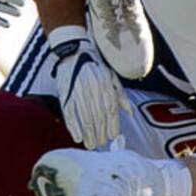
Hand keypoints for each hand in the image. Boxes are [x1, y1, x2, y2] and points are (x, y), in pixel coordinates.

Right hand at [50, 26, 131, 148]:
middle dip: (100, 132)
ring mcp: (78, 90)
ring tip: (91, 144)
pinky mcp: (66, 93)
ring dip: (88, 133)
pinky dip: (73, 126)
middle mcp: (92, 87)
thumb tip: (130, 113)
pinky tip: (77, 137)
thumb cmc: (95, 66)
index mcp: (105, 83)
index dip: (112, 124)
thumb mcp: (111, 76)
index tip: (113, 136)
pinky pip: (69, 113)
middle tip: (101, 144)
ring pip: (84, 117)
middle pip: (98, 115)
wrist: (73, 51)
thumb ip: (120, 95)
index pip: (110, 108)